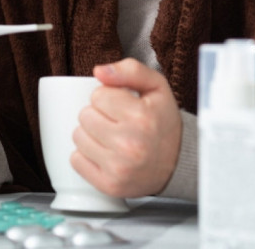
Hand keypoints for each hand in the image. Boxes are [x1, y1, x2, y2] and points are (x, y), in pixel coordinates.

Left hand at [70, 58, 181, 197]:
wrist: (178, 162)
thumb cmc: (163, 122)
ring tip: (110, 137)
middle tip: (116, 122)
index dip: (107, 98)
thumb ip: (130, 70)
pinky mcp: (110, 185)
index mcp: (141, 117)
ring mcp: (119, 167)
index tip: (121, 106)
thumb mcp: (156, 87)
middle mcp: (130, 144)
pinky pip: (76, 161)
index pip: (97, 96)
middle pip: (85, 116)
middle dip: (97, 115)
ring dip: (90, 134)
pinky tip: (105, 153)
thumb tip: (98, 71)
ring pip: (78, 137)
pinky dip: (86, 156)